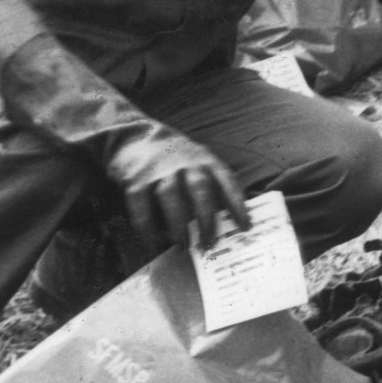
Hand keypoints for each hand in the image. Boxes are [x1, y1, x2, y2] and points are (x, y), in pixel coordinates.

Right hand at [1, 33, 251, 250]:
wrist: (135, 135)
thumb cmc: (176, 158)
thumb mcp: (200, 162)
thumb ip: (214, 186)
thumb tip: (233, 221)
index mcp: (206, 161)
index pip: (227, 182)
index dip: (238, 204)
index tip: (246, 226)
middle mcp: (185, 165)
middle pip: (200, 191)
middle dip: (207, 220)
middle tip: (210, 244)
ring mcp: (160, 172)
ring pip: (171, 199)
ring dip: (178, 226)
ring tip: (184, 246)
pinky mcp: (136, 180)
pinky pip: (141, 207)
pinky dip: (146, 227)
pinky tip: (152, 241)